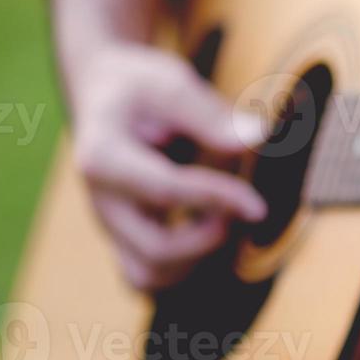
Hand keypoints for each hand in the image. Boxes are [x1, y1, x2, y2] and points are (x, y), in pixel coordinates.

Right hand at [69, 43, 267, 289]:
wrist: (104, 93)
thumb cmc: (139, 87)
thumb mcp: (168, 82)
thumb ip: (209, 114)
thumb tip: (256, 137)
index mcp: (103, 157)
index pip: (164, 190)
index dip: (217, 199)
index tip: (258, 204)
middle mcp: (101, 200)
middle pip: (154, 250)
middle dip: (208, 239)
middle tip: (244, 209)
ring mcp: (110, 224)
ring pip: (148, 276)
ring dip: (197, 261)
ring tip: (226, 222)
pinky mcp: (123, 238)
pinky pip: (147, 278)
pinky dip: (183, 269)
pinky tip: (210, 234)